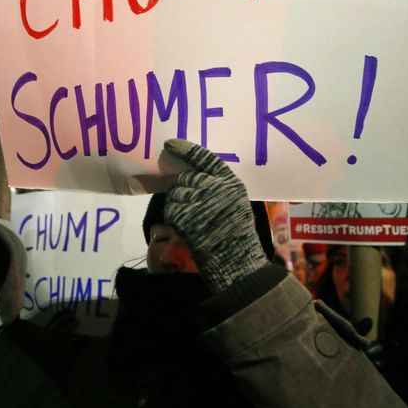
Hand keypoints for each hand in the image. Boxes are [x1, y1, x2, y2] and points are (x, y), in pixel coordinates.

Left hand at [162, 139, 267, 291]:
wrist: (236, 262)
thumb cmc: (236, 236)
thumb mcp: (235, 205)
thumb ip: (218, 189)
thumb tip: (191, 178)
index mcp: (230, 183)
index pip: (205, 158)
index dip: (186, 150)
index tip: (170, 144)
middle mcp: (216, 188)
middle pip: (186, 177)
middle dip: (183, 188)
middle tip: (190, 205)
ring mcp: (200, 201)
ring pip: (175, 192)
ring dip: (177, 203)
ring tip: (191, 219)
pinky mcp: (186, 216)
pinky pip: (171, 209)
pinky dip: (174, 217)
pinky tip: (185, 227)